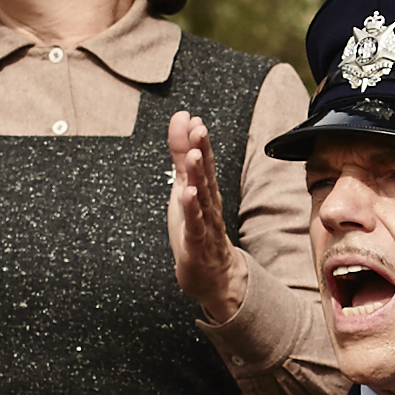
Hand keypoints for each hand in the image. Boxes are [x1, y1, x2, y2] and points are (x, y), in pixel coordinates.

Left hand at [166, 110, 241, 321]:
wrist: (213, 275)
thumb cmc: (197, 230)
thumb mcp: (184, 188)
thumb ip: (181, 156)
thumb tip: (183, 122)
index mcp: (204, 189)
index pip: (202, 161)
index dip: (196, 140)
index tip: (191, 119)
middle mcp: (208, 203)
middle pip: (205, 173)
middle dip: (201, 151)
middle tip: (198, 129)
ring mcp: (204, 223)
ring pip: (202, 196)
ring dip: (198, 176)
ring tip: (192, 156)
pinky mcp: (196, 243)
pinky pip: (195, 224)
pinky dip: (192, 209)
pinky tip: (188, 195)